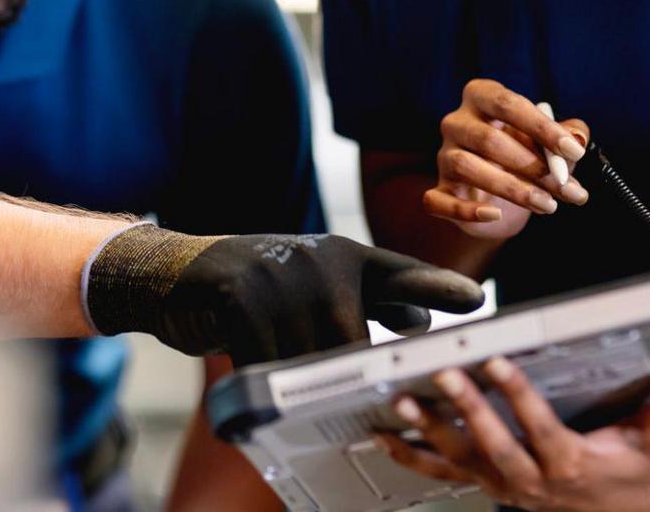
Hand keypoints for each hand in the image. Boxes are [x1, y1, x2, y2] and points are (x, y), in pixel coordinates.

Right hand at [84, 225, 485, 364]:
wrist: (173, 272)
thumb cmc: (252, 288)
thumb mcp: (311, 285)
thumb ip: (363, 300)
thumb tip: (417, 321)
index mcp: (344, 256)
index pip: (401, 275)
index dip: (438, 288)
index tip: (477, 301)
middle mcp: (320, 258)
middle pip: (352, 344)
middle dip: (338, 375)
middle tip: (330, 392)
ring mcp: (281, 272)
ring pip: (309, 358)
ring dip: (292, 375)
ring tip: (272, 358)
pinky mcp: (242, 292)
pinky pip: (268, 360)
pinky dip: (261, 376)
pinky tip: (248, 366)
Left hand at [378, 354, 649, 511]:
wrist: (629, 509)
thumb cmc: (638, 465)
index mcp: (572, 463)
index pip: (540, 427)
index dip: (516, 396)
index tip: (497, 363)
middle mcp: (534, 482)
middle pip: (494, 446)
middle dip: (467, 411)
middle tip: (445, 375)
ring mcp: (506, 487)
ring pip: (461, 462)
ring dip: (429, 433)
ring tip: (403, 402)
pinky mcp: (489, 486)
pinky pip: (443, 474)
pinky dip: (410, 456)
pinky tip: (383, 436)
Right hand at [426, 79, 591, 237]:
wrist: (497, 197)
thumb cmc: (524, 157)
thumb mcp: (550, 143)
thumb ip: (568, 136)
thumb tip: (577, 138)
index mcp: (482, 97)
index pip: (508, 104)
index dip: (542, 127)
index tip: (573, 151)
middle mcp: (457, 122)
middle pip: (489, 139)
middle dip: (533, 166)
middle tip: (568, 189)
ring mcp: (444, 156)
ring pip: (467, 167)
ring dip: (512, 189)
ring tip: (548, 205)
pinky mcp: (438, 190)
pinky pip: (440, 200)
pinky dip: (467, 210)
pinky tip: (495, 214)